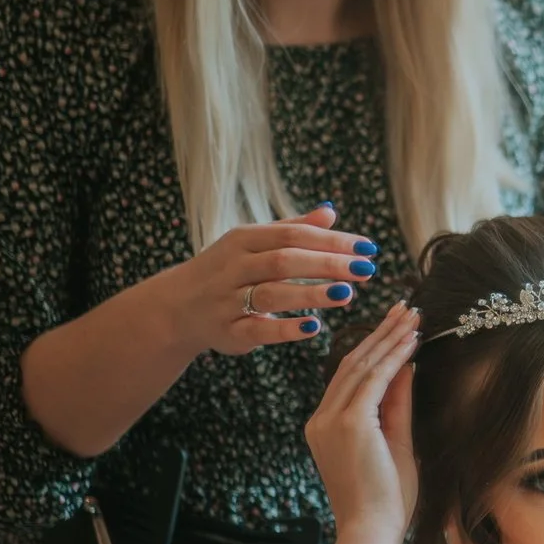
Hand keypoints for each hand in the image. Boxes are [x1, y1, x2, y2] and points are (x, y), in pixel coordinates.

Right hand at [151, 204, 382, 356]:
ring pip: (271, 294)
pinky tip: (314, 327)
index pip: (293, 235)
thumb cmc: (226, 271)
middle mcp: (233, 267)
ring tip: (346, 294)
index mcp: (242, 240)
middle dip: (327, 264)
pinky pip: (258, 330)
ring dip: (310, 294)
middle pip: (284, 261)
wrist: (175, 308)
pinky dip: (286, 329)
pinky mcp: (227, 332)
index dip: (332, 241)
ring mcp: (227, 300)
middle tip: (366, 270)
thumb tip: (330, 212)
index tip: (368, 248)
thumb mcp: (252, 244)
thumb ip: (291, 229)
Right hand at [305, 301, 421, 543]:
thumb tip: (405, 366)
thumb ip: (395, 404)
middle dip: (381, 333)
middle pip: (352, 364)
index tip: (395, 326)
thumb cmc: (385, 498)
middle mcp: (321, 419)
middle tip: (405, 307)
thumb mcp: (393, 442)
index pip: (350, 377)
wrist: (372, 530)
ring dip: (390, 338)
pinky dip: (394, 357)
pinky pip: (374, 381)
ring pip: (361, 367)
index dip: (374, 348)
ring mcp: (331, 420)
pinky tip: (411, 340)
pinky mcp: (349, 424)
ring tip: (412, 315)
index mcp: (325, 426)